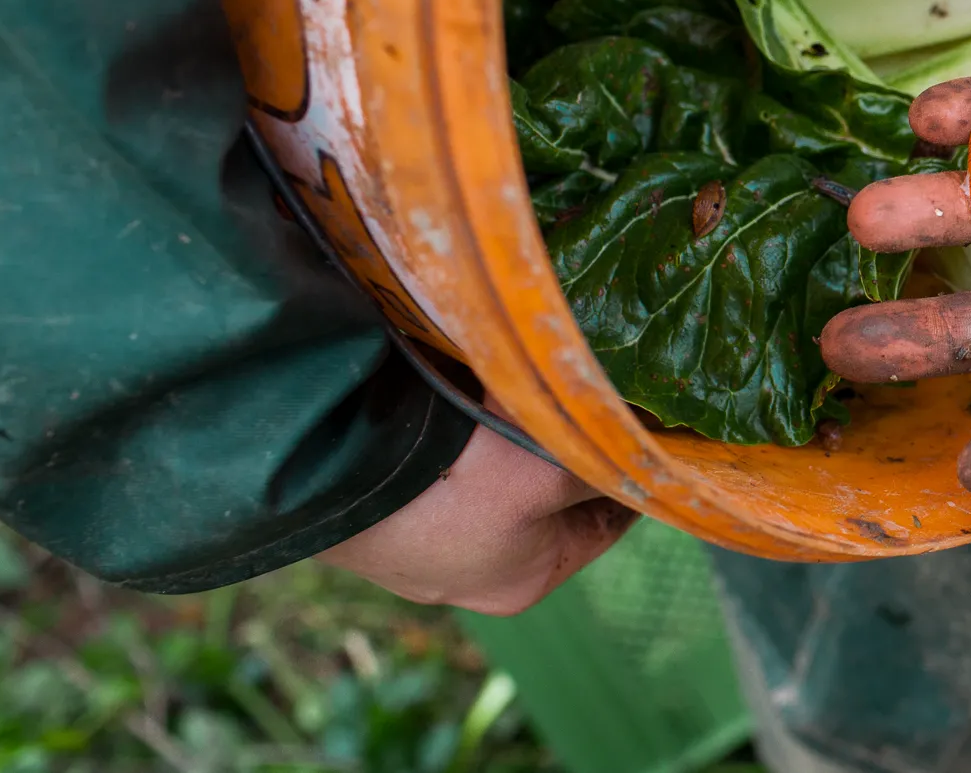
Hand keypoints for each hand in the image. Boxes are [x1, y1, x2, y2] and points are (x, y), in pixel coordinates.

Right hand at [315, 415, 633, 614]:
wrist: (327, 472)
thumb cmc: (455, 482)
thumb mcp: (552, 470)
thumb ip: (604, 462)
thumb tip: (644, 443)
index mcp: (526, 581)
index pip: (604, 523)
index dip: (627, 473)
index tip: (644, 428)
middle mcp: (471, 577)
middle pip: (544, 502)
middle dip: (558, 448)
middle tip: (571, 393)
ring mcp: (416, 549)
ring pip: (488, 482)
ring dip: (502, 437)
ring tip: (510, 388)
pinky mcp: (377, 514)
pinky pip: (435, 470)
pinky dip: (451, 436)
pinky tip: (450, 398)